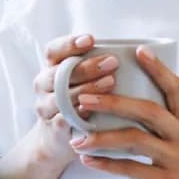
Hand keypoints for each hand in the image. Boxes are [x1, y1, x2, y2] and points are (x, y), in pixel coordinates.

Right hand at [31, 33, 119, 163]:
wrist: (57, 137)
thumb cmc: (77, 99)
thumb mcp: (80, 78)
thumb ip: (94, 64)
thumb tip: (134, 49)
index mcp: (50, 67)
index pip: (54, 51)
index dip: (70, 44)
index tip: (91, 40)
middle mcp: (43, 85)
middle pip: (59, 73)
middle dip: (86, 67)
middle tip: (112, 62)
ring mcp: (46, 107)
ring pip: (62, 96)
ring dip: (87, 89)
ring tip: (111, 83)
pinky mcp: (54, 128)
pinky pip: (64, 120)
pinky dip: (79, 114)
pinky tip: (95, 110)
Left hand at [68, 45, 178, 178]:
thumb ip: (169, 128)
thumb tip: (136, 107)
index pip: (176, 89)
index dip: (159, 68)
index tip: (139, 51)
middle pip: (149, 110)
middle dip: (113, 101)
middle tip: (84, 98)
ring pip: (136, 140)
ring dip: (102, 137)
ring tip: (77, 137)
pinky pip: (132, 169)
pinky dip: (106, 164)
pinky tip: (87, 160)